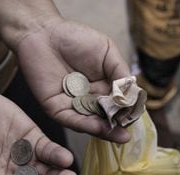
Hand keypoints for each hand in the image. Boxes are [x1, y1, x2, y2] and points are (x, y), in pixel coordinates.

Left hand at [16, 20, 130, 142]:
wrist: (44, 32)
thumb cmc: (75, 38)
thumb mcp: (107, 52)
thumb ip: (120, 72)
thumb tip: (133, 93)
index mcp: (103, 88)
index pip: (118, 104)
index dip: (127, 112)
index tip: (135, 117)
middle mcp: (90, 100)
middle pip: (106, 118)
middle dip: (117, 127)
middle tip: (128, 136)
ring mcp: (73, 106)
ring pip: (90, 123)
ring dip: (104, 131)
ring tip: (119, 136)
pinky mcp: (56, 108)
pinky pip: (73, 119)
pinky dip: (86, 125)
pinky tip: (99, 127)